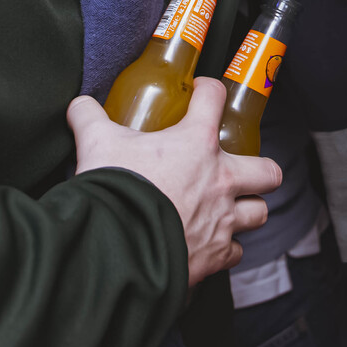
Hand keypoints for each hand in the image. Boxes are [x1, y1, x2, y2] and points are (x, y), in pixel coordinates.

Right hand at [68, 77, 281, 286]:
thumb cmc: (115, 189)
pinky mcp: (215, 256)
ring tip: (229, 209)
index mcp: (198, 144)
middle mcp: (221, 181)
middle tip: (237, 169)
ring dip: (247, 210)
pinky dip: (225, 248)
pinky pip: (235, 252)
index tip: (202, 94)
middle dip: (259, 171)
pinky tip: (209, 243)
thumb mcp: (96, 143)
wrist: (116, 248)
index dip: (209, 90)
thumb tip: (78, 106)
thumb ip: (88, 117)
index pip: (215, 98)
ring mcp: (223, 221)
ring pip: (258, 213)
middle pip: (268, 171)